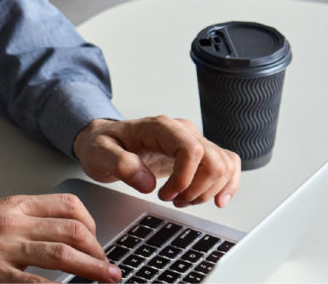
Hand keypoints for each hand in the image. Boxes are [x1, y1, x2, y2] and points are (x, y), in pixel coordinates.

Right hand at [0, 194, 121, 282]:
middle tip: (108, 266)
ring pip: (62, 253)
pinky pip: (36, 283)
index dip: (91, 223)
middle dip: (98, 249)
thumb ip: (15, 220)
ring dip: (93, 268)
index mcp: (10, 206)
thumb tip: (46, 230)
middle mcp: (11, 224)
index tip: (97, 240)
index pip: (66, 204)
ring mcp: (3, 250)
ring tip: (109, 278)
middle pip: (72, 229)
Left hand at [73, 116, 240, 207]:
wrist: (103, 142)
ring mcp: (193, 141)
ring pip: (224, 165)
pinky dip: (227, 184)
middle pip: (213, 160)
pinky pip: (228, 164)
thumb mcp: (99, 153)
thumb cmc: (102, 145)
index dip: (184, 178)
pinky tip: (216, 199)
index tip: (164, 195)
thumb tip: (146, 182)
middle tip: (173, 200)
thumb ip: (120, 164)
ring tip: (182, 200)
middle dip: (197, 189)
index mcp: (160, 127)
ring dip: (208, 191)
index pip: (192, 150)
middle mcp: (182, 131)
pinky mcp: (198, 153)